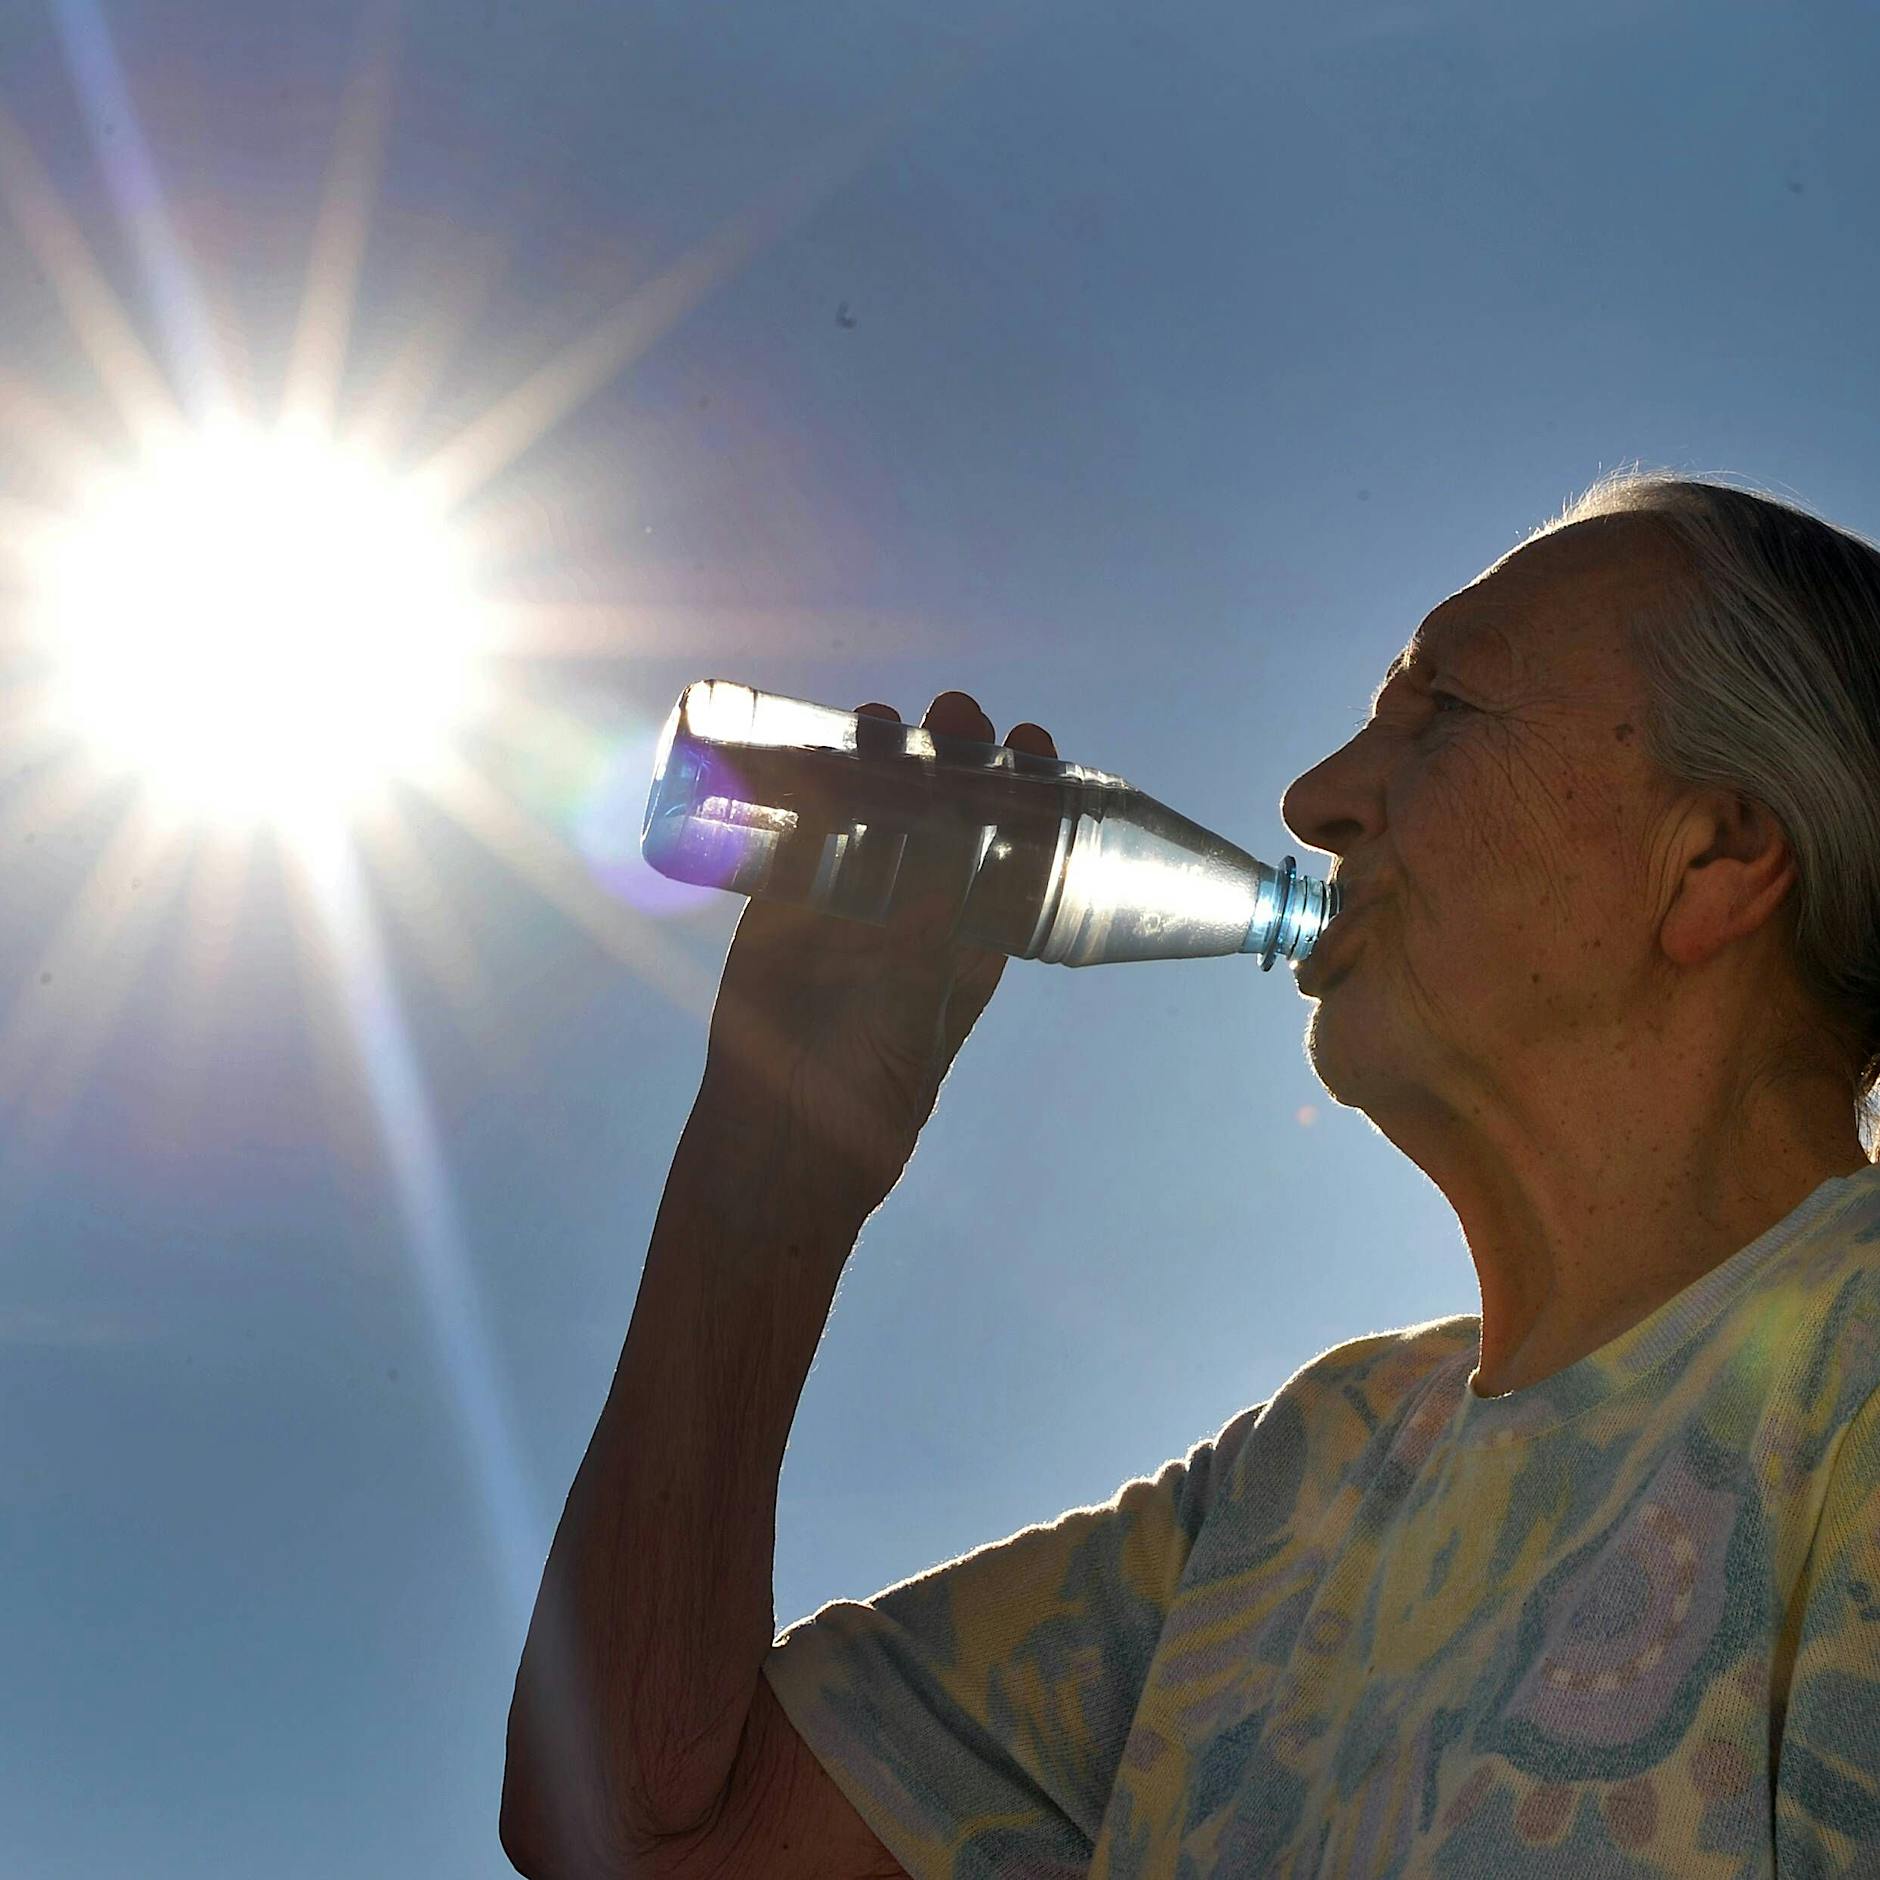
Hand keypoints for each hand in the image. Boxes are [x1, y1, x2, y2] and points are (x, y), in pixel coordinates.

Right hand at [698, 691, 1057, 1213]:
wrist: (786, 1127)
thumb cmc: (877, 1082)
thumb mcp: (923, 1003)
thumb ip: (935, 937)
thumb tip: (955, 861)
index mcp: (974, 930)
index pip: (1013, 839)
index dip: (1026, 787)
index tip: (1035, 738)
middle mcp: (918, 903)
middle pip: (944, 807)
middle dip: (952, 753)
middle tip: (956, 711)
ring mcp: (851, 896)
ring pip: (872, 807)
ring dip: (880, 756)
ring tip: (881, 716)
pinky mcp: (787, 899)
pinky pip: (801, 828)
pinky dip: (805, 783)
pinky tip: (806, 741)